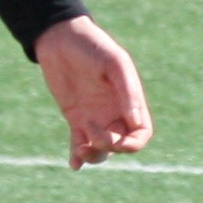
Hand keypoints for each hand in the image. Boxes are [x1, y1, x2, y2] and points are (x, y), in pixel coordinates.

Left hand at [32, 15, 151, 167]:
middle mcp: (115, 112)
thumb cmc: (92, 46)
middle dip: (109, 147)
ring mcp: (95, 116)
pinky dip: (78, 156)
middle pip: (121, 144)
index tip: (118, 142)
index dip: (133, 144)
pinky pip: (79, 143)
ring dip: (94, 155)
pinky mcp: (75, 117)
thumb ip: (128, 92)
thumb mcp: (114, 64)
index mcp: (129, 101)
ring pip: (101, 149)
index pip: (141, 133)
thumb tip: (136, 123)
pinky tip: (74, 164)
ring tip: (80, 150)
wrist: (61, 38)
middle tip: (91, 134)